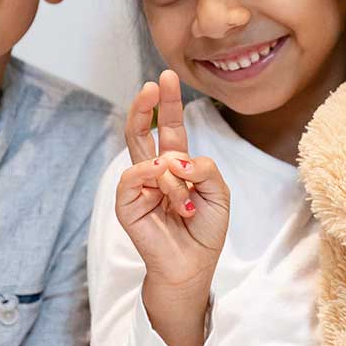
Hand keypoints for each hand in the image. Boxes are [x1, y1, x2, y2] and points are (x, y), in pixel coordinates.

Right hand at [118, 70, 228, 345]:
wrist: (192, 268)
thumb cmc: (205, 232)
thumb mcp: (219, 194)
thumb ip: (204, 169)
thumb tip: (174, 158)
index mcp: (176, 166)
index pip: (170, 128)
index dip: (169, 104)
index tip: (166, 77)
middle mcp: (154, 172)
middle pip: (144, 131)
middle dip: (147, 105)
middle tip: (153, 84)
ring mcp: (138, 187)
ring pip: (148, 156)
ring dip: (173, 173)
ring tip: (186, 200)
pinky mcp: (126, 204)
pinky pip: (135, 176)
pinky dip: (156, 182)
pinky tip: (169, 197)